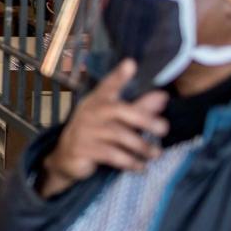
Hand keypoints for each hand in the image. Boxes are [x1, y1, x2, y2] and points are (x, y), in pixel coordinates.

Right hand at [40, 59, 168, 197]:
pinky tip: (140, 167)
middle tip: (164, 128)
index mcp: (97, 101)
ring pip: (119, 135)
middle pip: (119, 110)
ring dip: (141, 146)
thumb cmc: (95, 134)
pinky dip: (129, 162)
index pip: (108, 85)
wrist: (65, 158)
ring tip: (156, 153)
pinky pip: (111, 155)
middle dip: (144, 119)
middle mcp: (90, 112)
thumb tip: (163, 96)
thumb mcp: (115, 120)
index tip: (131, 64)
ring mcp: (85, 131)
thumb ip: (139, 108)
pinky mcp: (83, 149)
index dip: (119, 76)